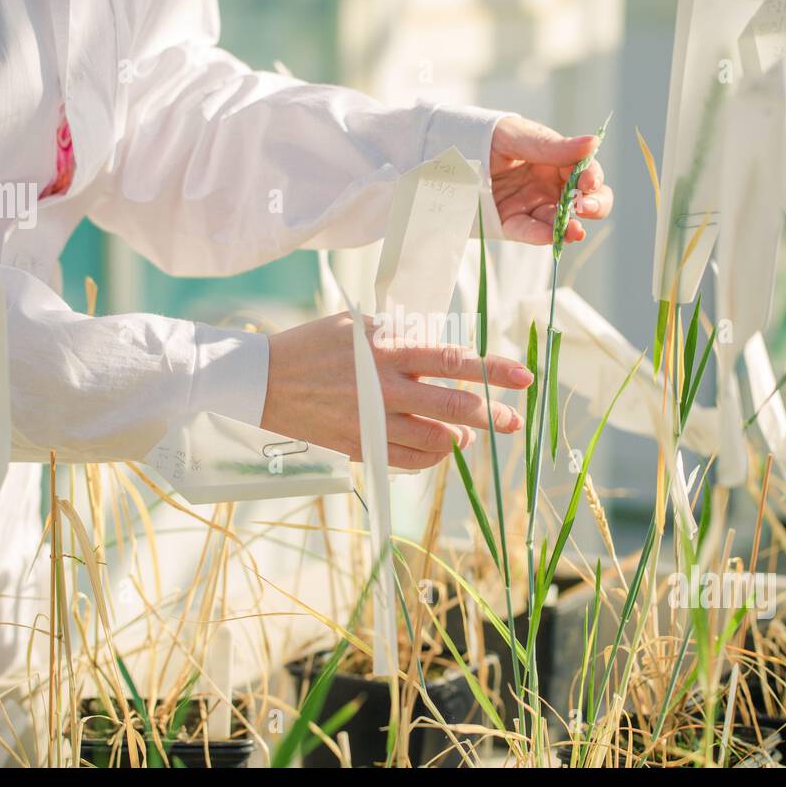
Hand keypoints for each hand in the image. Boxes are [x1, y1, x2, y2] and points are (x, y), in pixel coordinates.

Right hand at [261, 313, 533, 469]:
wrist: (262, 379)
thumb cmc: (314, 344)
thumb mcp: (359, 325)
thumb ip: (403, 337)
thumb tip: (446, 354)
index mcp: (386, 350)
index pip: (453, 361)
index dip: (493, 370)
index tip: (523, 377)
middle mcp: (383, 387)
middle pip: (453, 406)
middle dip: (491, 414)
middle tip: (512, 420)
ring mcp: (371, 421)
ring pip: (434, 441)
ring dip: (460, 439)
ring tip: (470, 434)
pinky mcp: (358, 446)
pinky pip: (407, 461)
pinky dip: (431, 457)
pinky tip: (439, 446)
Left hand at [490, 114, 613, 244]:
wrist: (452, 152)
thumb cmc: (490, 137)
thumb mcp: (521, 137)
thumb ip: (554, 147)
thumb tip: (594, 143)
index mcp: (558, 161)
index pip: (586, 172)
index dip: (592, 178)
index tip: (588, 182)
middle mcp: (551, 186)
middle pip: (586, 201)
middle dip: (594, 206)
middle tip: (586, 207)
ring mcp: (533, 206)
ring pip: (561, 222)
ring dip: (570, 228)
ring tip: (575, 231)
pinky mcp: (512, 223)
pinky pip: (530, 232)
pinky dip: (542, 235)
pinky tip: (552, 236)